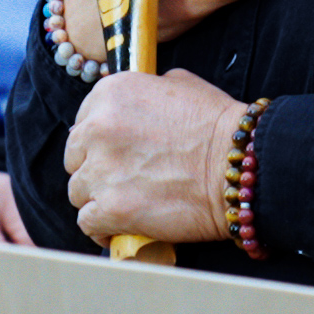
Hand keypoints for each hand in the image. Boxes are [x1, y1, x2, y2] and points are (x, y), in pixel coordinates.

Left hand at [63, 70, 246, 246]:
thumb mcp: (179, 85)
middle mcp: (97, 128)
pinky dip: (101, 228)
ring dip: (97, 199)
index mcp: (110, 94)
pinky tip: (119, 227)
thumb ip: (145, 92)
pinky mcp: (111, 209)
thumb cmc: (217, 126)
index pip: (83, 122)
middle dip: (94, 169)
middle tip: (121, 179)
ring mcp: (102, 171)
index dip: (98, 141)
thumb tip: (134, 108)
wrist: (239, 166)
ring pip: (78, 192)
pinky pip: (87, 222)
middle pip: (75, 158)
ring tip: (124, 204)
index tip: (114, 153)